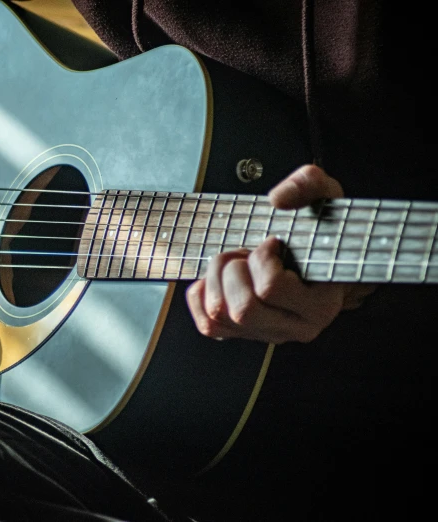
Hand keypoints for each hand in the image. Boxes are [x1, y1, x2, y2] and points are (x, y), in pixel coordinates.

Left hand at [185, 164, 376, 343]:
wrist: (318, 259)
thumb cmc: (320, 234)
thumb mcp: (324, 200)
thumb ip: (308, 185)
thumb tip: (277, 199)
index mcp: (319, 304)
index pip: (271, 288)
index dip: (262, 258)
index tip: (270, 242)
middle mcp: (293, 327)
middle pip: (242, 308)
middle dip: (232, 270)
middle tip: (244, 252)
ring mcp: (265, 333)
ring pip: (220, 316)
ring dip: (215, 279)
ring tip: (233, 263)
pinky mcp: (240, 334)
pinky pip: (206, 324)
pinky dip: (201, 297)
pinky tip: (217, 279)